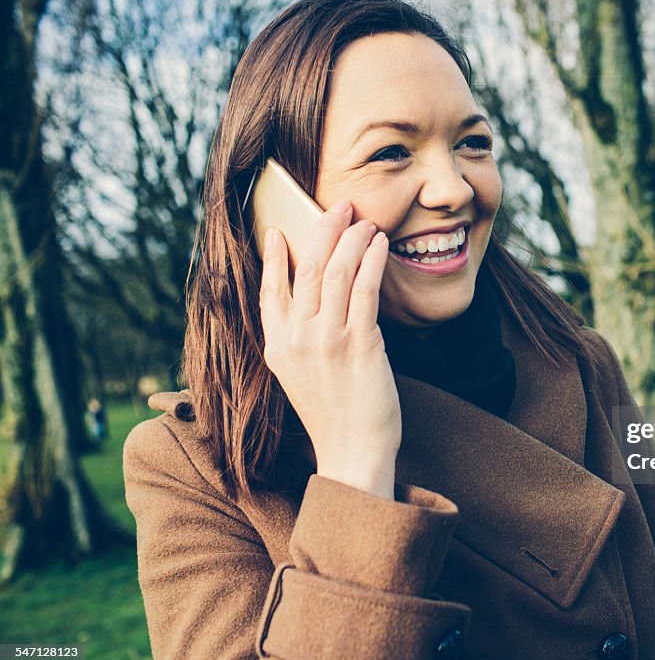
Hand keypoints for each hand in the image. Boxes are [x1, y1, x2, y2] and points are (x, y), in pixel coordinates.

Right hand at [260, 201, 400, 498]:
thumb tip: (312, 300)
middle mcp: (296, 339)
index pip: (268, 290)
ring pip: (335, 272)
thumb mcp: (300, 375)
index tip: (277, 231)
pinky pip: (364, 289)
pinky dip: (371, 261)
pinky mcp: (359, 344)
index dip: (272, 258)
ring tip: (365, 221)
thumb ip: (298, 338)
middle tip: (340, 206)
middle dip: (323, 230)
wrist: (352, 452)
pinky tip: (379, 244)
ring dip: (352, 239)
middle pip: (305, 269)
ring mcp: (326, 340)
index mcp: (276, 346)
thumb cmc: (333, 414)